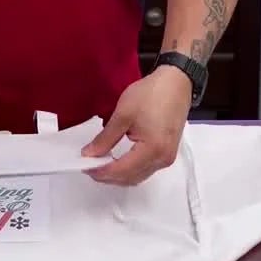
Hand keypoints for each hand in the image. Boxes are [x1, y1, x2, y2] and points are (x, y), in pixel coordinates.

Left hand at [81, 66, 191, 184]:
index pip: (121, 170)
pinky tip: (117, 161)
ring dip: (118, 175)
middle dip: (108, 176)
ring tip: (100, 163)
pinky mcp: (168, 153)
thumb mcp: (123, 115)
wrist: (176, 82)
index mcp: (153, 150)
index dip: (100, 171)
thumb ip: (105, 138)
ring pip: (138, 177)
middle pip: (130, 178)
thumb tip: (89, 154)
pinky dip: (129, 169)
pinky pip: (146, 169)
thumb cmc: (151, 94)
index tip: (83, 166)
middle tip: (88, 165)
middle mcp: (162, 159)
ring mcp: (167, 158)